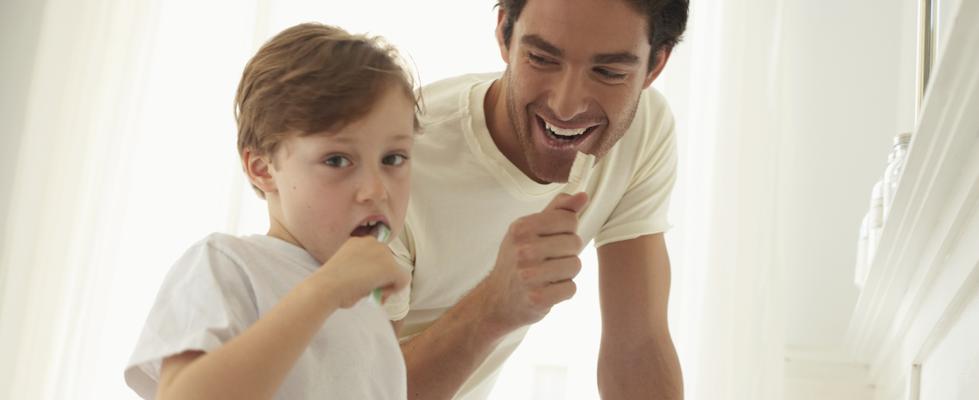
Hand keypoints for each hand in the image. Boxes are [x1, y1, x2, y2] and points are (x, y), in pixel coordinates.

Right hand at [314, 236, 409, 307]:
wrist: (326, 287)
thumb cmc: (329, 285)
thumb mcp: (345, 270)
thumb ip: (360, 270)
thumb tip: (373, 283)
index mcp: (357, 241)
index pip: (375, 255)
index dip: (373, 270)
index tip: (362, 280)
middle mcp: (371, 242)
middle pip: (387, 261)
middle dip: (382, 276)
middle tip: (368, 290)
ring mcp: (382, 253)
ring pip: (395, 271)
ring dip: (386, 283)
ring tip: (370, 293)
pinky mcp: (391, 266)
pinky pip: (402, 280)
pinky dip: (394, 290)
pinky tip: (378, 294)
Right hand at [479, 192, 588, 332]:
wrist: (497, 299)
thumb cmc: (517, 260)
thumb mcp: (529, 230)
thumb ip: (557, 211)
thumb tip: (583, 196)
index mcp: (521, 228)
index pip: (569, 220)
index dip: (566, 231)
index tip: (551, 240)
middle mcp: (523, 250)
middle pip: (575, 242)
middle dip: (567, 253)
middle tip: (548, 260)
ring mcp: (528, 275)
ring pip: (576, 266)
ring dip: (566, 273)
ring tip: (548, 275)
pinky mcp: (537, 299)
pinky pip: (571, 289)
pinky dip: (563, 291)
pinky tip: (547, 290)